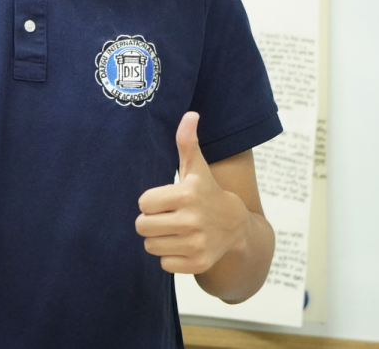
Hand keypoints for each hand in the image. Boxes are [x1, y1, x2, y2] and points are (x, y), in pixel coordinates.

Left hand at [135, 112, 248, 274]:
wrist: (236, 226)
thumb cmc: (207, 192)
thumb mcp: (197, 167)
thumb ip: (187, 142)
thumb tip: (190, 114)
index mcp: (187, 194)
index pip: (143, 203)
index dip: (151, 201)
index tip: (165, 199)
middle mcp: (192, 220)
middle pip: (142, 226)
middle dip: (150, 221)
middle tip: (166, 216)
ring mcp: (196, 244)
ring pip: (150, 246)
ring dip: (158, 239)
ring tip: (174, 230)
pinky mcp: (197, 263)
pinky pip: (164, 263)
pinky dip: (169, 256)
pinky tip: (183, 245)